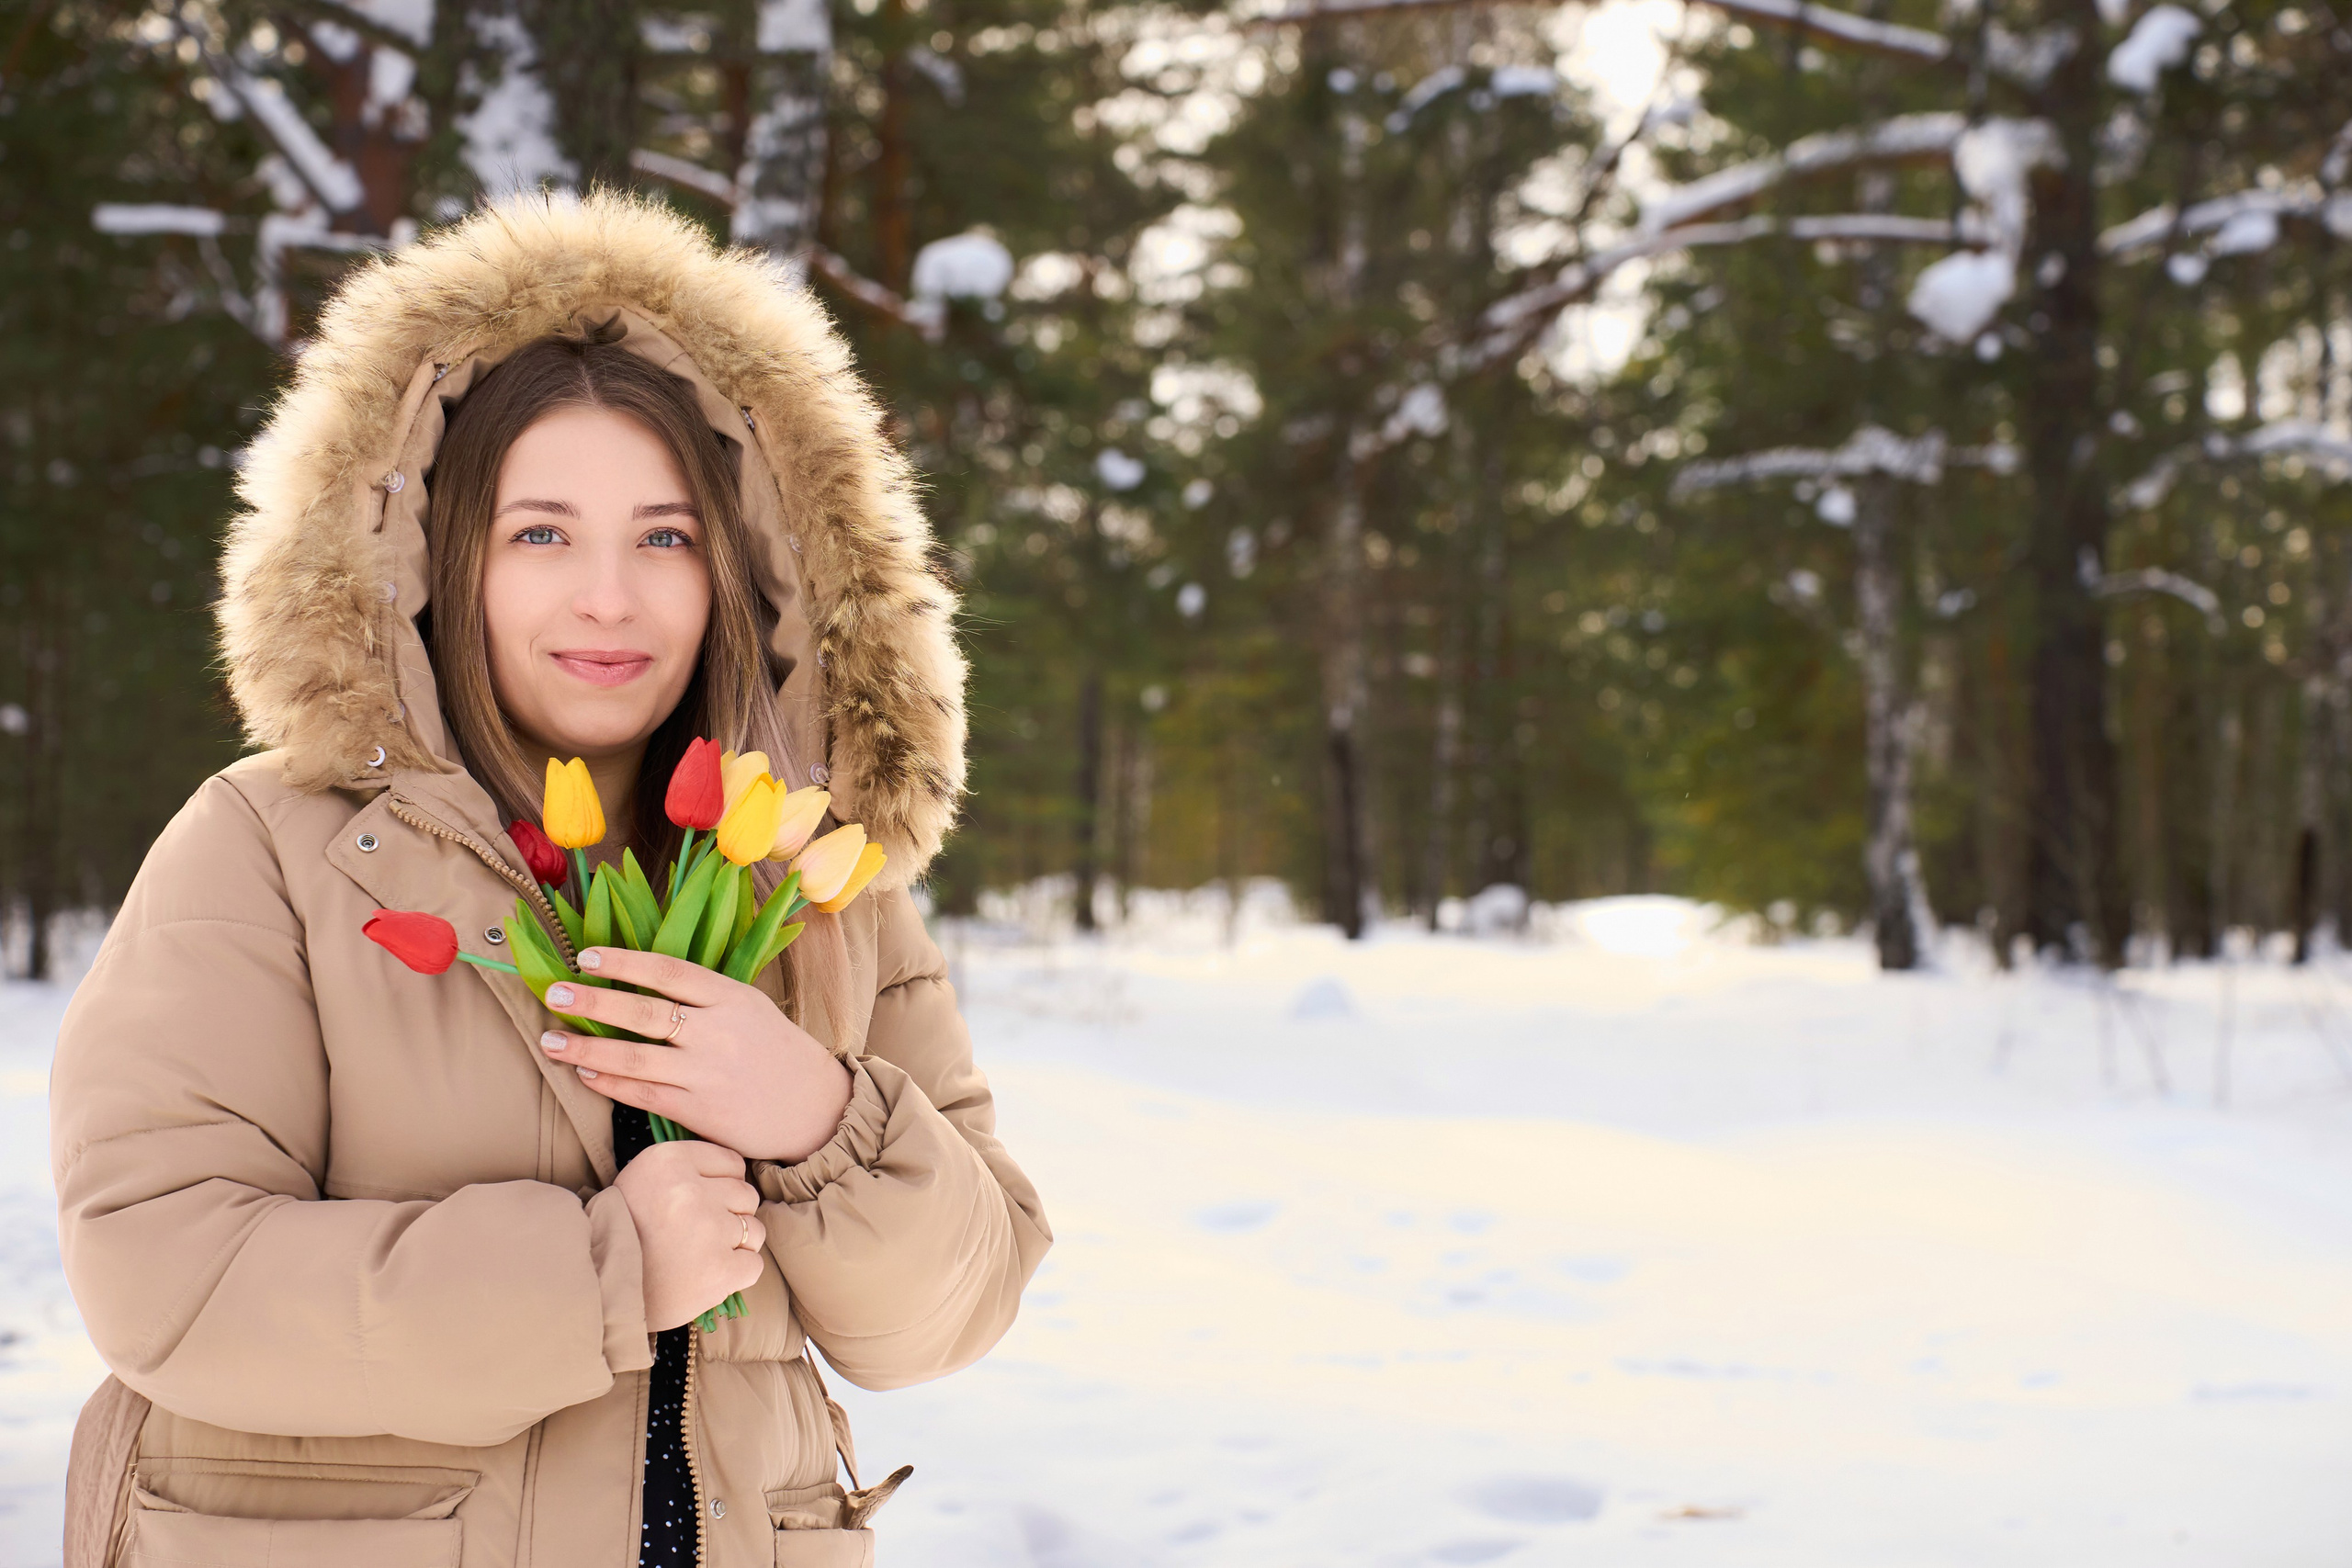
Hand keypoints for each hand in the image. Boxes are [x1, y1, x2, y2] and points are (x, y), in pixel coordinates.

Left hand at [542, 947, 853, 1162]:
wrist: (815, 1108)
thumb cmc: (777, 1052)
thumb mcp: (750, 1008)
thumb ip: (704, 996)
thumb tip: (641, 982)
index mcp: (732, 998)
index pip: (670, 972)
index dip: (625, 963)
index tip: (588, 957)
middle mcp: (717, 1033)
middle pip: (645, 1013)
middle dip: (594, 1002)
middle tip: (554, 993)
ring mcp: (707, 1073)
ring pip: (635, 1057)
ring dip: (587, 1048)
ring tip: (551, 1041)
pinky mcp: (699, 1111)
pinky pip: (644, 1093)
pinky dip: (610, 1083)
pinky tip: (585, 1073)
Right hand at [613, 1139, 764, 1331]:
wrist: (601, 1289)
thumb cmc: (625, 1235)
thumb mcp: (643, 1179)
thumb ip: (688, 1169)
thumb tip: (739, 1174)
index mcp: (669, 1161)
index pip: (732, 1163)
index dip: (720, 1188)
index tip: (700, 1206)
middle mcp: (690, 1190)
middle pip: (746, 1195)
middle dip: (729, 1216)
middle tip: (696, 1236)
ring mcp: (708, 1230)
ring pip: (754, 1230)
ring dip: (735, 1246)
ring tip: (700, 1257)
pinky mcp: (719, 1269)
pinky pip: (754, 1264)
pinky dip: (737, 1274)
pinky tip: (709, 1276)